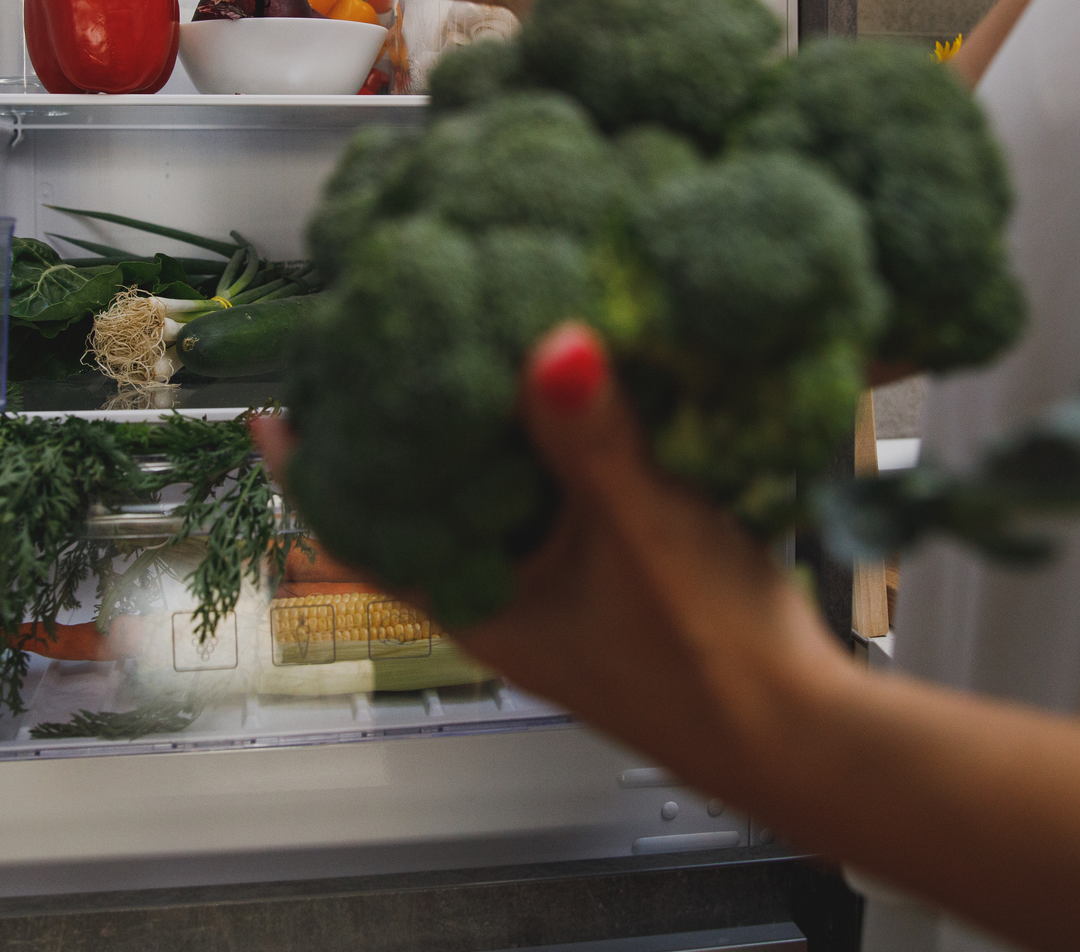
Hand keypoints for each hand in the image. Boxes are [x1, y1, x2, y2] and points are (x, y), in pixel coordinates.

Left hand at [250, 323, 855, 821]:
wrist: (808, 738)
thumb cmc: (714, 664)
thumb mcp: (645, 530)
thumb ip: (593, 435)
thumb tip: (550, 343)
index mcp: (484, 602)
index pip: (363, 529)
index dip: (314, 470)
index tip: (271, 408)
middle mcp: (510, 598)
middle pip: (423, 502)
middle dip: (400, 429)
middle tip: (377, 342)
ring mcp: (563, 590)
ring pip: (494, 498)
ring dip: (481, 434)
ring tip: (468, 345)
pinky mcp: (618, 577)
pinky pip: (558, 500)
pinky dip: (550, 448)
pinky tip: (574, 392)